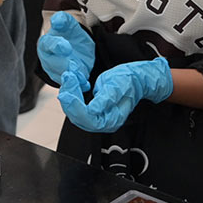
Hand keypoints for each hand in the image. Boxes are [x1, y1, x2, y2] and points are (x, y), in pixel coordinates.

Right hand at [37, 11, 95, 86]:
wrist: (75, 45)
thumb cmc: (69, 33)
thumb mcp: (68, 24)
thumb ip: (63, 20)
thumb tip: (57, 20)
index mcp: (46, 43)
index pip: (48, 44)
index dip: (56, 46)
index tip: (66, 47)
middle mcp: (48, 59)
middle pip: (53, 63)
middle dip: (64, 65)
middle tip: (74, 66)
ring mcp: (55, 71)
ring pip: (61, 76)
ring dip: (71, 77)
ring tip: (81, 78)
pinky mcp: (64, 79)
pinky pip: (69, 84)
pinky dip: (78, 84)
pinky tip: (85, 84)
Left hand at [58, 58, 172, 132]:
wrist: (135, 80)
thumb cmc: (128, 81)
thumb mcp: (117, 86)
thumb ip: (105, 99)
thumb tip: (92, 110)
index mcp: (112, 119)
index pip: (88, 119)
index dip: (76, 107)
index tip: (67, 93)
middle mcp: (104, 123)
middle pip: (78, 117)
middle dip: (69, 99)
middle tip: (67, 80)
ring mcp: (97, 120)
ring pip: (74, 113)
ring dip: (68, 96)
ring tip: (68, 79)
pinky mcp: (91, 114)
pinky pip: (76, 109)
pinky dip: (71, 96)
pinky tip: (71, 84)